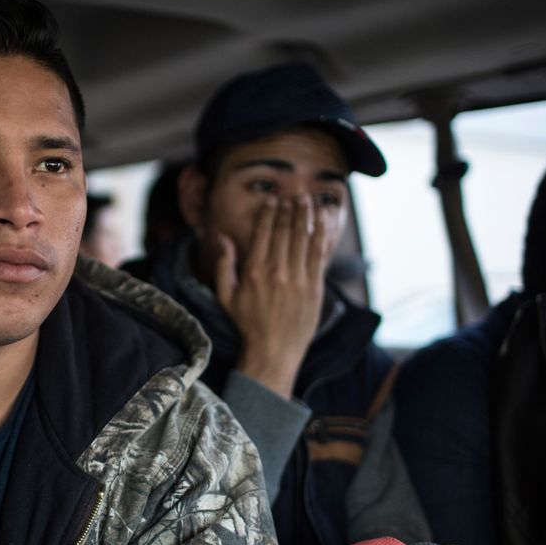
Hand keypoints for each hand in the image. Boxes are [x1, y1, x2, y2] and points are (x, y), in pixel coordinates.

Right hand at [215, 195, 329, 397]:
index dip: (269, 213)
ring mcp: (297, 279)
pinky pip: (319, 254)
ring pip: (303, 238)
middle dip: (289, 209)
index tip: (274, 199)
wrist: (273, 350)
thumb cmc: (247, 323)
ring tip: (307, 200)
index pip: (263, 233)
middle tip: (293, 194)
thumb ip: (224, 265)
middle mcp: (276, 271)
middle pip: (285, 231)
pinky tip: (323, 220)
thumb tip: (222, 238)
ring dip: (306, 215)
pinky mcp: (314, 287)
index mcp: (253, 271)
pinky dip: (321, 234)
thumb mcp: (226, 295)